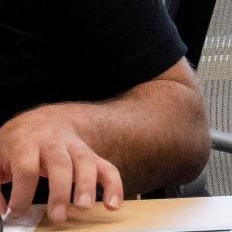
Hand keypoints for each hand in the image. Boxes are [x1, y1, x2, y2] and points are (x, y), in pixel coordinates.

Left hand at [0, 105, 126, 225]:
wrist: (43, 121)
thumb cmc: (17, 143)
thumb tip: (2, 210)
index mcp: (26, 142)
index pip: (26, 168)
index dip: (22, 193)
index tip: (16, 212)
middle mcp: (53, 143)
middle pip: (60, 164)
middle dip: (60, 191)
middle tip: (57, 216)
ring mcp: (75, 148)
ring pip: (85, 164)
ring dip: (87, 186)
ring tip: (82, 207)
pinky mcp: (91, 156)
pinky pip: (107, 168)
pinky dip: (113, 186)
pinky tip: (112, 205)